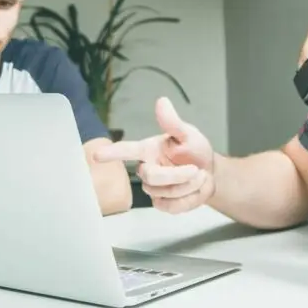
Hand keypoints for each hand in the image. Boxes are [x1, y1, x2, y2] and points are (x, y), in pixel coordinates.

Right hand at [94, 97, 214, 213]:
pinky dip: (189, 198)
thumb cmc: (195, 150)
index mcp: (148, 150)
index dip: (112, 153)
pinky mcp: (161, 203)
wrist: (211, 173)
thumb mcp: (188, 134)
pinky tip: (194, 189)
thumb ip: (173, 123)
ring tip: (199, 175)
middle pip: (152, 177)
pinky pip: (172, 206)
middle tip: (196, 170)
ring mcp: (153, 189)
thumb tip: (162, 101)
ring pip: (166, 193)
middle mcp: (147, 168)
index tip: (97, 155)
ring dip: (189, 185)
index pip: (126, 151)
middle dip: (178, 175)